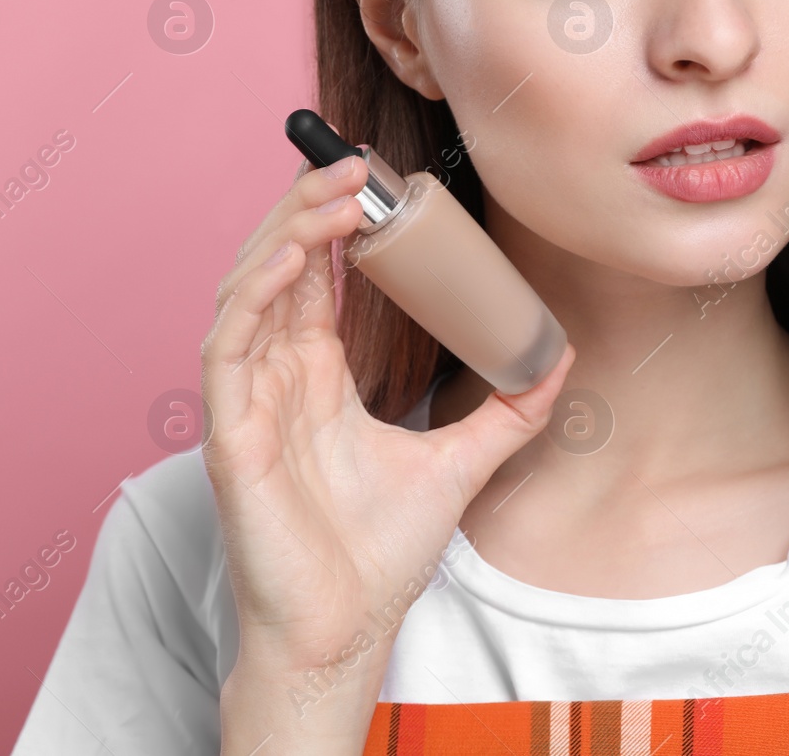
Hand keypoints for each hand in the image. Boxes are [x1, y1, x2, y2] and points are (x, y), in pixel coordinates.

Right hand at [201, 153, 575, 699]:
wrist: (348, 626)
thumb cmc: (380, 552)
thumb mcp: (461, 461)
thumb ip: (509, 411)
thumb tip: (560, 361)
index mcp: (317, 377)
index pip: (315, 278)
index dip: (334, 224)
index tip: (375, 178)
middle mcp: (276, 378)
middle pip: (278, 268)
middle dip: (309, 208)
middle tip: (355, 161)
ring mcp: (248, 402)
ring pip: (249, 291)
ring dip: (285, 233)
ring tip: (332, 189)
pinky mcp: (229, 435)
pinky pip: (228, 347)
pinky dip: (255, 295)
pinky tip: (291, 258)